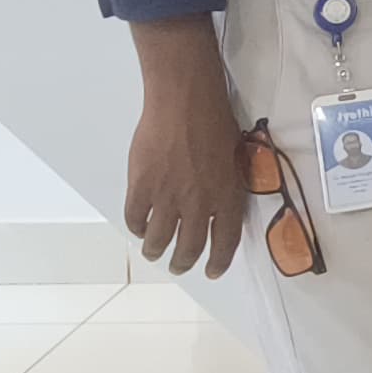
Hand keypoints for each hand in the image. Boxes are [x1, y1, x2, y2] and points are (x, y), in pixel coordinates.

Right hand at [123, 42, 248, 278]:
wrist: (185, 101)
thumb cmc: (215, 121)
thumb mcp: (235, 158)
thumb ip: (226, 186)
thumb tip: (219, 207)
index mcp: (227, 196)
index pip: (225, 241)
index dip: (219, 261)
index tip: (212, 271)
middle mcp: (198, 203)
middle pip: (190, 245)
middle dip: (184, 262)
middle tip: (179, 266)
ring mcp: (168, 196)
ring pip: (159, 238)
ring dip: (156, 250)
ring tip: (154, 253)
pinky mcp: (141, 186)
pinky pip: (136, 218)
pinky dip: (137, 227)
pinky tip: (139, 227)